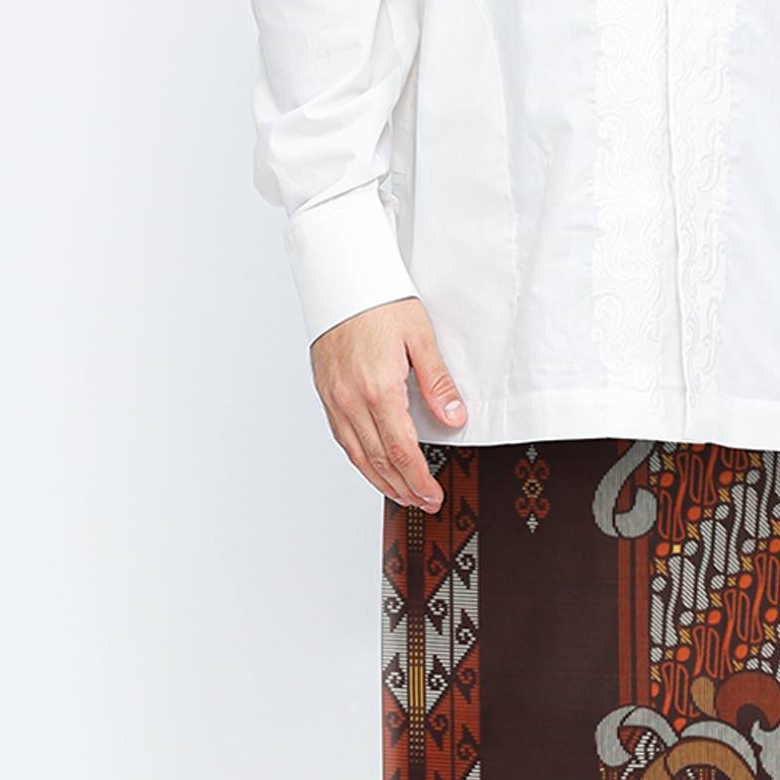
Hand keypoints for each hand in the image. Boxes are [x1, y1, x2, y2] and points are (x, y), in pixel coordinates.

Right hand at [309, 297, 467, 510]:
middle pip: (380, 460)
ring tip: (402, 496)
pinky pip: (342, 438)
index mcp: (379, 388)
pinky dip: (359, 460)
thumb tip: (453, 418)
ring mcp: (334, 398)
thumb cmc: (379, 300)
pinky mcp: (325, 392)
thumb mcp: (420, 336)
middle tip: (424, 502)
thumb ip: (437, 382)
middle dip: (404, 488)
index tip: (432, 495)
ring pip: (357, 455)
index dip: (418, 479)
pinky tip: (373, 468)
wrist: (340, 277)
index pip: (402, 450)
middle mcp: (351, 399)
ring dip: (381, 481)